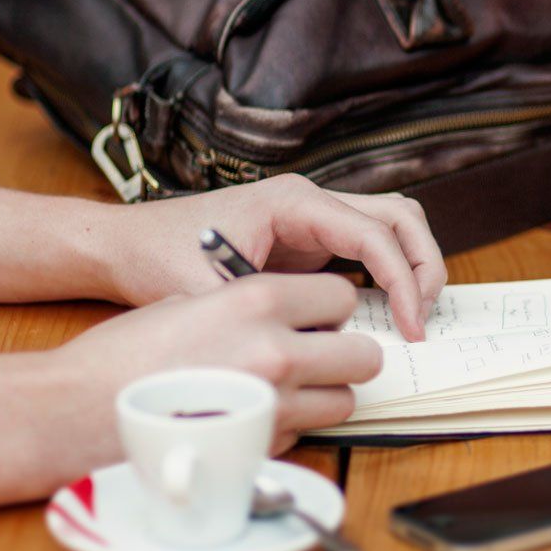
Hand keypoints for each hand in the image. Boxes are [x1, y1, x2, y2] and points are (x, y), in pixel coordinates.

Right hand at [39, 273, 380, 473]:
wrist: (74, 411)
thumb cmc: (121, 355)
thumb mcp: (186, 302)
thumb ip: (245, 308)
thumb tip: (286, 317)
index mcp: (256, 300)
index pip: (342, 296)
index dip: (332, 309)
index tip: (317, 318)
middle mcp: (276, 350)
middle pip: (363, 355)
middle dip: (345, 356)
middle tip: (319, 357)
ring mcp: (273, 404)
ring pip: (344, 401)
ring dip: (325, 396)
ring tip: (286, 391)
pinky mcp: (261, 449)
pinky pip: (306, 434)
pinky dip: (291, 427)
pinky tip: (252, 417)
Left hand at [93, 174, 445, 340]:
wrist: (126, 244)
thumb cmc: (159, 257)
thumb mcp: (208, 294)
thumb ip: (262, 317)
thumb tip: (317, 350)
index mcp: (293, 201)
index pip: (375, 234)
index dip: (403, 282)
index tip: (410, 327)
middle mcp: (311, 200)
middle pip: (401, 216)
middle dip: (423, 266)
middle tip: (423, 319)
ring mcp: (313, 217)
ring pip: (393, 225)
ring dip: (413, 266)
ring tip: (413, 316)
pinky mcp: (310, 239)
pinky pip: (369, 247)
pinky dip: (389, 274)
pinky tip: (384, 315)